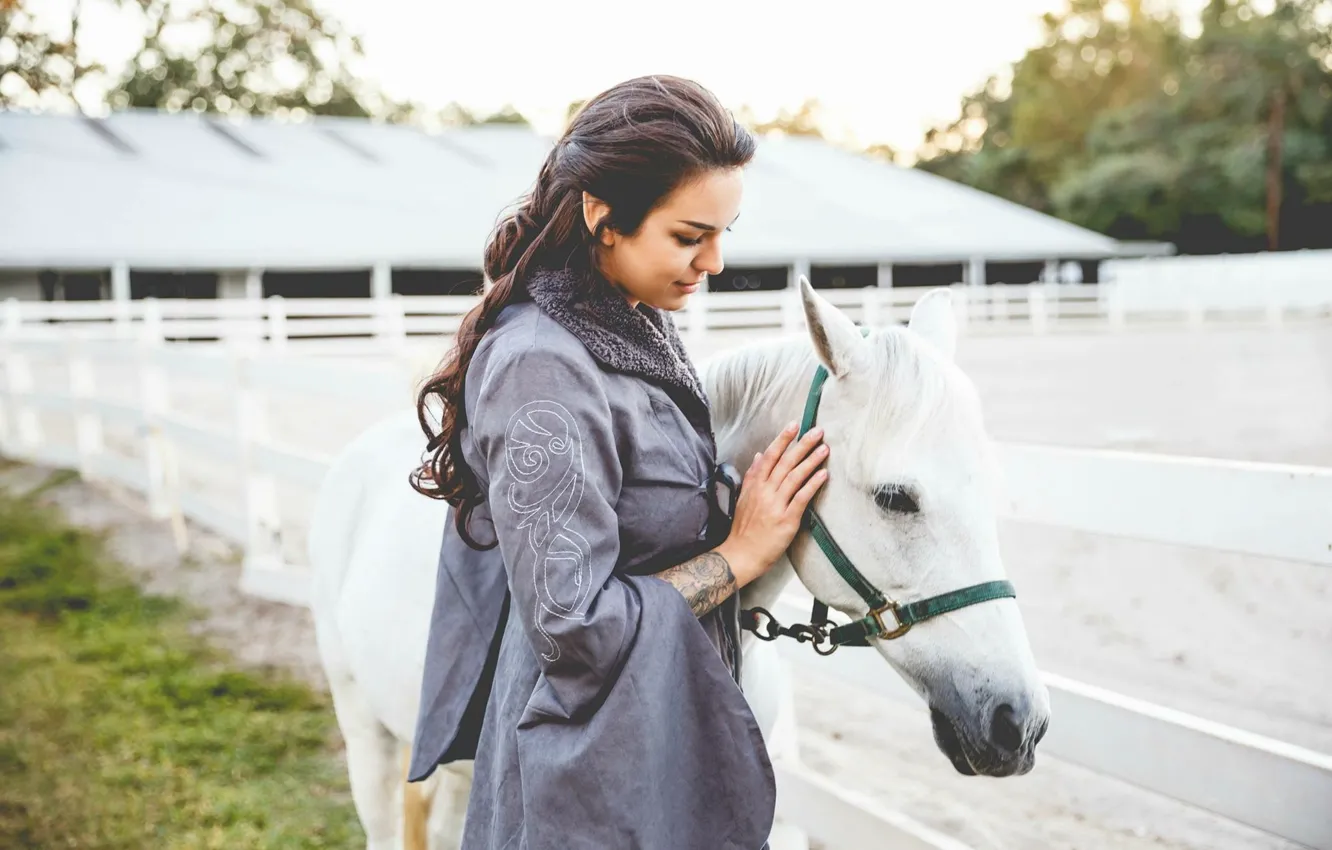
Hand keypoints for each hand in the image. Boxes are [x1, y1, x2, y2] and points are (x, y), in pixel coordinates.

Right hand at [716, 421, 828, 587]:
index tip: (794, 425)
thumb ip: (753, 476)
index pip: (770, 456)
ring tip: (824, 448)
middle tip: (817, 431)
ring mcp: (776, 505)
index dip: (782, 439)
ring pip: (795, 477)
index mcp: (755, 485)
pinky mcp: (787, 519)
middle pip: (786, 462)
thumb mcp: (744, 498)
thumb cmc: (743, 528)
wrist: (741, 554)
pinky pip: (801, 498)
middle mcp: (765, 491)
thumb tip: (760, 456)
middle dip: (802, 444)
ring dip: (811, 460)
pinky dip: (812, 484)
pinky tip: (823, 474)